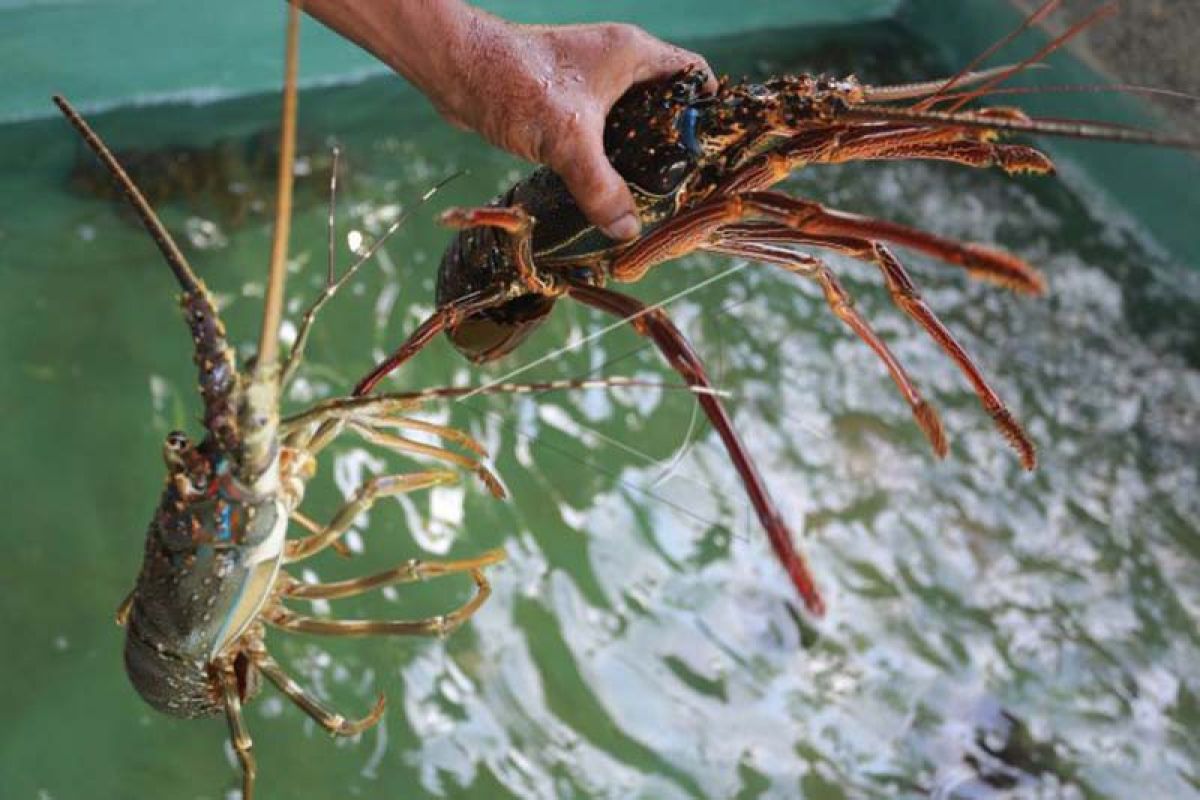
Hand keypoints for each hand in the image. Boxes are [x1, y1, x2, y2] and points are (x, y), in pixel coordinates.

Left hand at [434, 18, 716, 239]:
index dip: (708, 111)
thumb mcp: (567, 141)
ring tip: (645, 196)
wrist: (454, 69)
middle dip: (673, 144)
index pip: (694, 75)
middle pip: (666, 103)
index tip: (709, 155)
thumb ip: (601, 187)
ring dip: (637, 153)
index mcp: (633, 54)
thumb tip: (627, 230)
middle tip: (677, 188)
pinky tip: (603, 186)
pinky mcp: (565, 99)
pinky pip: (600, 127)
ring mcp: (589, 79)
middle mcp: (617, 61)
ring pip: (631, 118)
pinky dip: (606, 154)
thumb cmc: (514, 85)